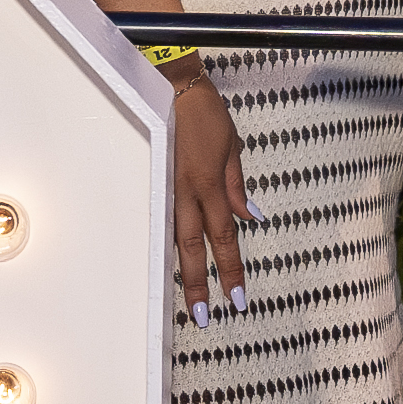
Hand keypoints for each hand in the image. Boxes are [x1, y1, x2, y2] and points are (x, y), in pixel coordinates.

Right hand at [167, 67, 251, 318]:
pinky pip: (161, 220)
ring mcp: (164, 189)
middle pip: (194, 248)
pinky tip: (167, 262)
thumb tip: (250, 217)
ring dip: (182, 272)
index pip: (225, 237)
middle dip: (200, 284)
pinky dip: (167, 244)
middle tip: (206, 317)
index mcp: (210, 184)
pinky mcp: (152, 182)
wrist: (169, 85)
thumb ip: (238, 186)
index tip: (238, 298)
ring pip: (173, 240)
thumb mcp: (232, 146)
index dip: (231, 269)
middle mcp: (185, 192)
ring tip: (187, 301)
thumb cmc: (205, 113)